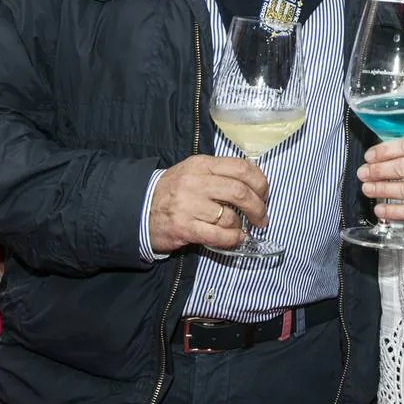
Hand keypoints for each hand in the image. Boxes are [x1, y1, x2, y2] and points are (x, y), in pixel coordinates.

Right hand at [147, 154, 269, 253]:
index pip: (241, 168)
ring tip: (242, 228)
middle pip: (240, 192)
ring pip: (230, 216)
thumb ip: (220, 173)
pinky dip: (233, 238)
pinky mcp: (184, 227)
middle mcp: (196, 182)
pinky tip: (236, 238)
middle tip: (262, 217)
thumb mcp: (193, 172)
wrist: (139, 208)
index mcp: (201, 164)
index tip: (264, 193)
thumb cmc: (172, 190)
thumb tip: (253, 183)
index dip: (260, 182)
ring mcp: (189, 205)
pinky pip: (218, 235)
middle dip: (258, 207)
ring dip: (242, 225)